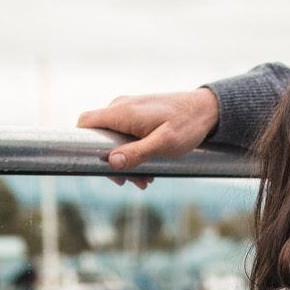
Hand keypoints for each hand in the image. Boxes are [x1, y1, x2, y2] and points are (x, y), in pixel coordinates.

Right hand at [75, 87, 218, 184]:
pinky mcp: (137, 115)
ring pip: (113, 138)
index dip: (82, 144)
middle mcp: (121, 107)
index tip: (97, 167)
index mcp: (123, 112)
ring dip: (124, 161)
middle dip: (111, 162)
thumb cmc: (188, 124)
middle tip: (132, 182)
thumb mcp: (165, 143)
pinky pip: (124, 135)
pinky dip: (132, 152)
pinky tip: (148, 167)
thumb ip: (137, 152)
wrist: (207, 109)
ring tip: (145, 178)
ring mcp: (129, 110)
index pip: (85, 122)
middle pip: (99, 136)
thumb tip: (111, 162)